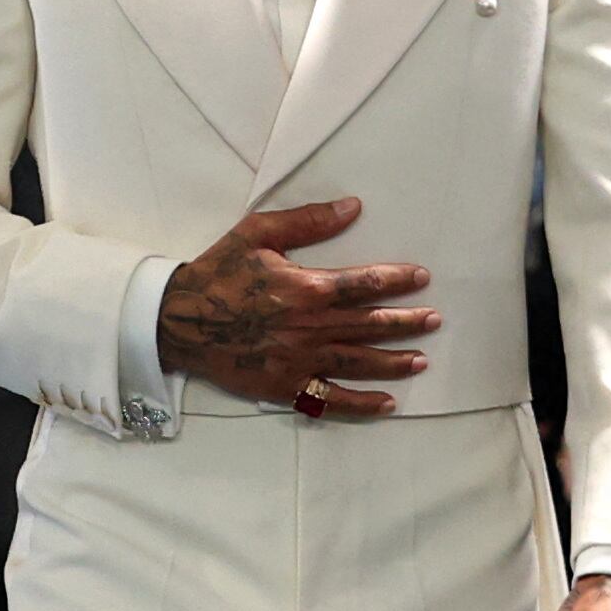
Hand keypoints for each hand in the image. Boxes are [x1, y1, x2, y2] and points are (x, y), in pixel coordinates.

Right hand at [154, 196, 437, 414]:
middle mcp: (310, 327)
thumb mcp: (257, 233)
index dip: (397, 280)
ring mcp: (299, 360)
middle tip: (434, 320)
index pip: (365, 283)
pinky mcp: (285, 386)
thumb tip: (353, 207)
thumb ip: (308, 220)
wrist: (176, 320)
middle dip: (407, 322)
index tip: (421, 278)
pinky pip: (331, 399)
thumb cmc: (217, 272)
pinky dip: (361, 404)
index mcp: (307, 287)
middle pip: (371, 326)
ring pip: (359, 363)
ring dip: (394, 361)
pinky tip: (387, 403)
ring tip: (421, 359)